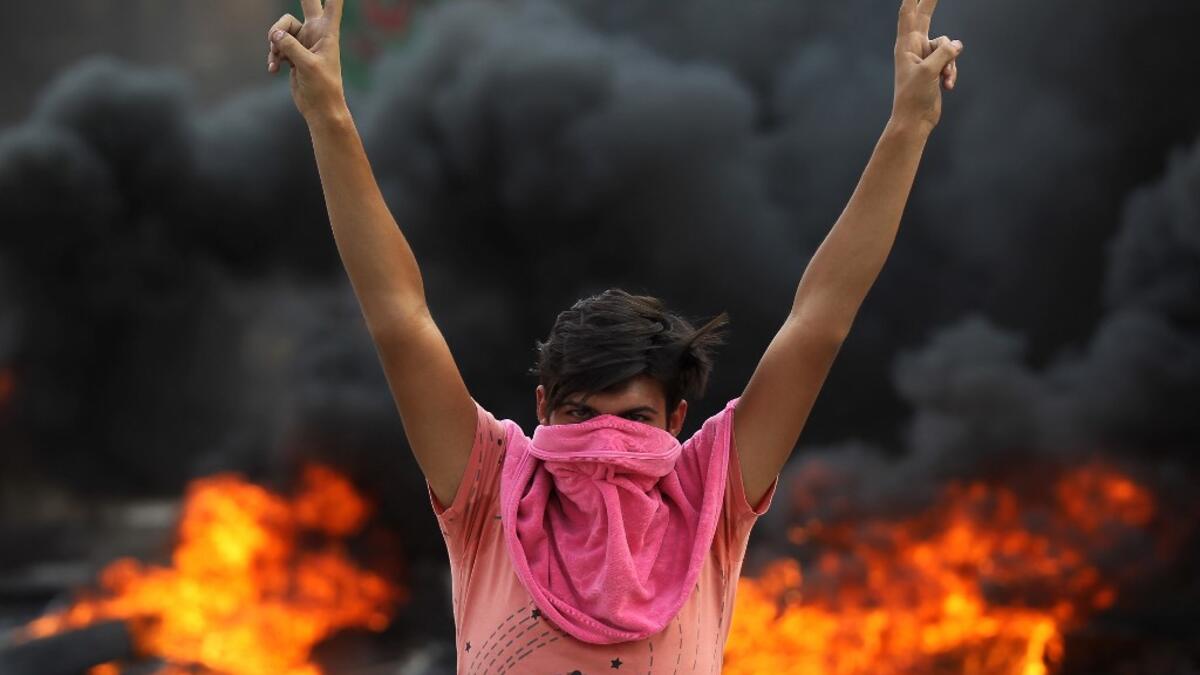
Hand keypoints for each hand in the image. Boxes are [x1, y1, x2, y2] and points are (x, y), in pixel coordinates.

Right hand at [266, 0, 346, 121]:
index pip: (333, 4)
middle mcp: (316, 32)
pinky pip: (276, 45)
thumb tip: (274, 35)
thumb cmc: (322, 88)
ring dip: (274, 43)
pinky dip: (272, 56)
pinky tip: (273, 69)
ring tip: (276, 60)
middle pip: (307, 1)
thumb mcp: (308, 66)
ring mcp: (303, 41)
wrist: (319, 108)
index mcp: (327, 33)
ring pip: (280, 28)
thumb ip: (291, 47)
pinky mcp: (293, 53)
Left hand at [891, 0, 962, 132]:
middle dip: (930, 1)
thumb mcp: (929, 71)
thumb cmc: (914, 97)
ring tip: (944, 78)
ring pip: (947, 46)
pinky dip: (952, 72)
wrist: (915, 120)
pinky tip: (947, 86)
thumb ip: (944, 52)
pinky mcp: (935, 67)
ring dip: (950, 63)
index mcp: (905, 45)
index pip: (908, 14)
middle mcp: (914, 47)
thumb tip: (957, 45)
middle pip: (925, 16)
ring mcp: (925, 57)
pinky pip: (950, 60)